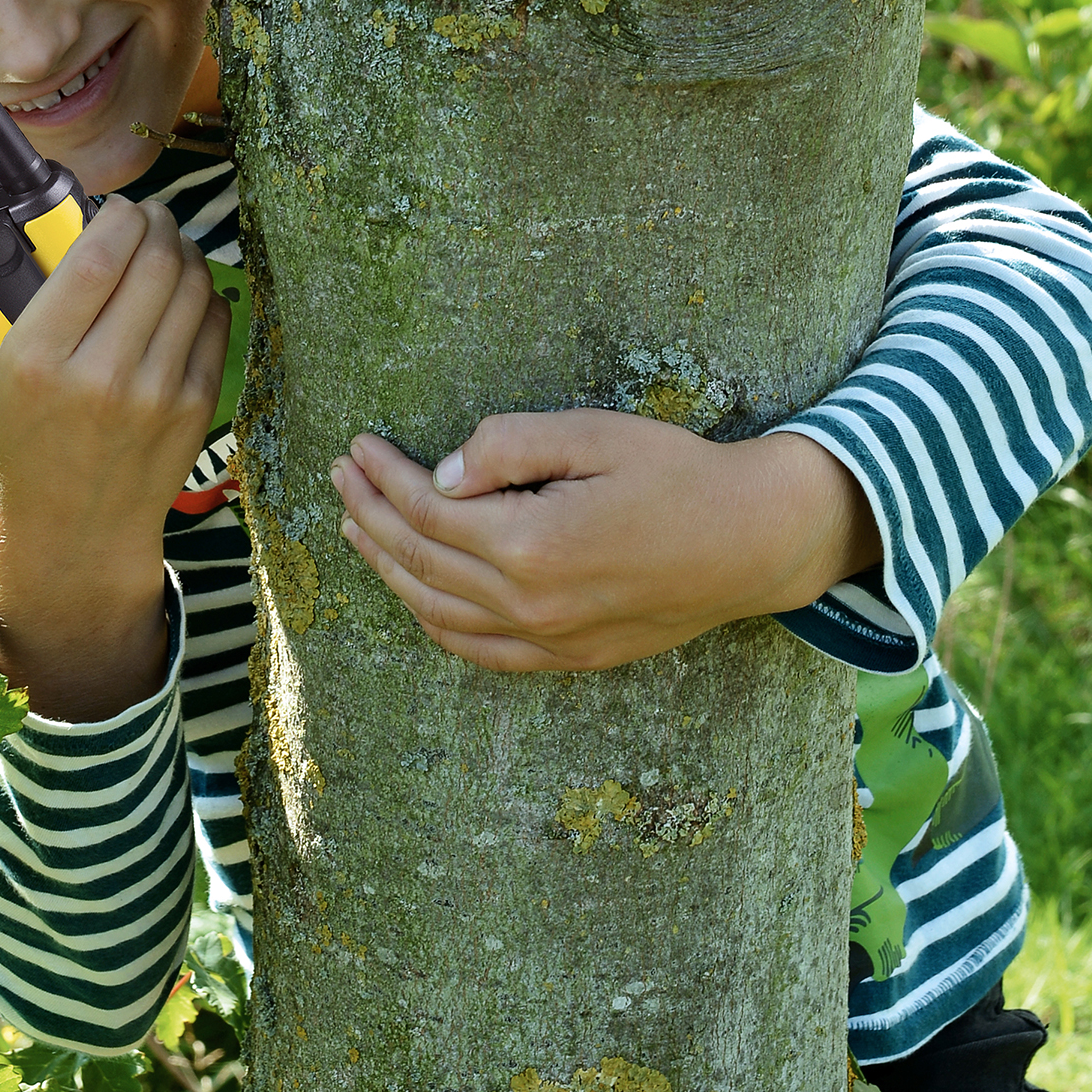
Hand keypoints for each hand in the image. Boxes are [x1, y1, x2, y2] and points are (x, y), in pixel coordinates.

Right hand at [0, 199, 229, 718]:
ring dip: (184, 251)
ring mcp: (156, 396)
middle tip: (144, 219)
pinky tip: (184, 289)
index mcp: (36, 365)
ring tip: (164, 246)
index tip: (114, 208)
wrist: (73, 539)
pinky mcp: (195, 410)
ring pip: (191, 287)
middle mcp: (101, 379)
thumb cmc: (4, 456)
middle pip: (153, 263)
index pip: (96, 260)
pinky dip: (205, 294)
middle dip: (156, 223)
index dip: (117, 217)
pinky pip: (215, 324)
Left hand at [328, 410, 880, 670]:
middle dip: (369, 516)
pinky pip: (478, 651)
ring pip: (438, 612)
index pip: (428, 511)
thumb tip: (440, 475)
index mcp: (532, 544)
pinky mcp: (570, 658)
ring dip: (388, 569)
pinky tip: (415, 593)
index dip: (383, 476)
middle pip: (420, 561)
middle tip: (338, 476)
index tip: (356, 444)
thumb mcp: (594, 433)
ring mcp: (550, 641)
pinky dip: (433, 621)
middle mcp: (531, 605)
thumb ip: (508, 447)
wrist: (752, 541)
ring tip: (355, 528)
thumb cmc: (677, 474)